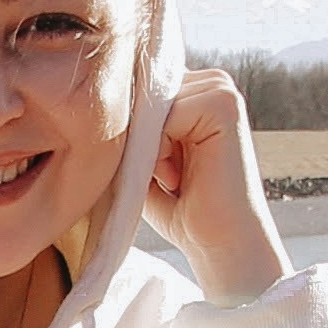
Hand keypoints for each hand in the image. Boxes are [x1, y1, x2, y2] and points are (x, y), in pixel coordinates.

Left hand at [140, 70, 292, 302]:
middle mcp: (210, 82)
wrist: (218, 244)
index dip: (130, 131)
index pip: (137, 86)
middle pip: (141, 91)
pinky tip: (177, 177)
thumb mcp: (142, 155)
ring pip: (151, 102)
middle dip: (139, 138)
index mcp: (193, 90)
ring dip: (149, 146)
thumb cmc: (177, 207)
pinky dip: (159, 150)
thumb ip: (129, 121)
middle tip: (166, 177)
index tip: (155, 171)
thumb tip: (103, 94)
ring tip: (173, 178)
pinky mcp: (225, 104)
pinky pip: (165, 113)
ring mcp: (221, 89)